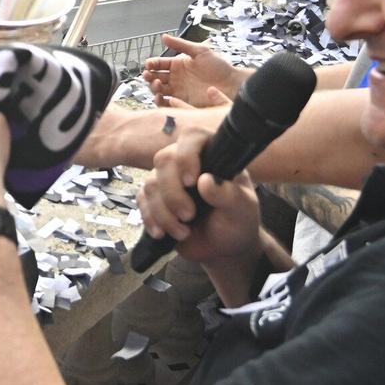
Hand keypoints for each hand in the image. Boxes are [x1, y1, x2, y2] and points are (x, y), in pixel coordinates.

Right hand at [138, 132, 263, 268]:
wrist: (223, 248)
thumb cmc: (237, 222)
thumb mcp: (242, 209)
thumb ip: (229, 195)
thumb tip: (205, 181)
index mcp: (212, 154)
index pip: (192, 137)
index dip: (187, 155)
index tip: (191, 181)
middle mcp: (187, 163)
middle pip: (164, 160)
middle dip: (173, 193)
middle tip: (189, 215)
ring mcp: (168, 180)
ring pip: (150, 184)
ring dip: (164, 213)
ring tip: (184, 231)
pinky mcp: (154, 199)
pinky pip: (142, 201)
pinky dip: (151, 219)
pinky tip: (164, 233)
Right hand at [142, 34, 243, 108]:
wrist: (230, 84)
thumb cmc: (218, 67)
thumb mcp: (200, 51)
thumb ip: (181, 44)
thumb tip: (163, 36)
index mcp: (178, 64)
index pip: (159, 64)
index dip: (151, 64)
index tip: (148, 64)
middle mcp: (175, 77)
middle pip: (155, 77)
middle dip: (148, 76)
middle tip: (148, 75)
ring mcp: (178, 90)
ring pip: (158, 90)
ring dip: (153, 88)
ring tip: (157, 84)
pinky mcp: (182, 102)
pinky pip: (166, 103)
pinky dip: (159, 101)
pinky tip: (159, 97)